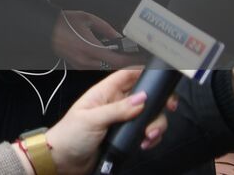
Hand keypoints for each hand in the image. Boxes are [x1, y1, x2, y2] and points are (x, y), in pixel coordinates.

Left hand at [44, 67, 170, 174]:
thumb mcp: (93, 119)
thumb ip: (118, 109)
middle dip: (158, 104)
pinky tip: (146, 143)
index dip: (144, 73)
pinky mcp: (124, 135)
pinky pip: (144, 132)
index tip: (162, 81)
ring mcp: (121, 120)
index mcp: (104, 92)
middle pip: (144, 96)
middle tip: (169, 109)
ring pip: (148, 116)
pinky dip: (151, 137)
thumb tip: (142, 98)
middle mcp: (115, 104)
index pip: (127, 75)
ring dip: (155, 124)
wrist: (64, 160)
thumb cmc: (70, 135)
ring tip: (150, 135)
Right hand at [50, 11, 140, 70]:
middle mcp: (87, 60)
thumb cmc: (63, 22)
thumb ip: (107, 29)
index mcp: (91, 49)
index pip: (119, 61)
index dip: (133, 62)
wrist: (44, 29)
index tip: (143, 60)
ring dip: (115, 62)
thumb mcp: (88, 19)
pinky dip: (104, 62)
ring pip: (106, 68)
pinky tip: (105, 54)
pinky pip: (96, 67)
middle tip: (135, 56)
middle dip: (126, 62)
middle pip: (114, 67)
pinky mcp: (78, 66)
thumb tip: (119, 37)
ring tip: (121, 54)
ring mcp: (82, 65)